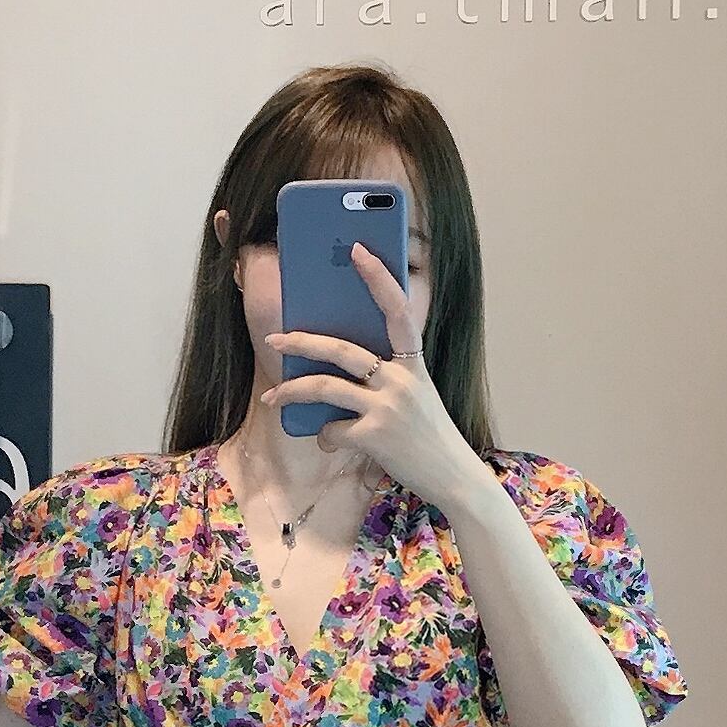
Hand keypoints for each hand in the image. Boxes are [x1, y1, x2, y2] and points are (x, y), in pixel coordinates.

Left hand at [258, 240, 482, 513]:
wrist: (454, 476)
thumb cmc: (428, 435)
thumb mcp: (415, 397)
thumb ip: (384, 379)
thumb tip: (330, 379)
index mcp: (414, 363)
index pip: (397, 310)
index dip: (378, 278)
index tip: (359, 250)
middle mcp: (402, 379)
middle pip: (342, 350)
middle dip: (302, 342)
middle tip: (274, 339)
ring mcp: (389, 407)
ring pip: (326, 388)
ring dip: (293, 391)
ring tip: (272, 397)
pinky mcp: (376, 436)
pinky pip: (333, 430)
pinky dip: (326, 438)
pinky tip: (330, 443)